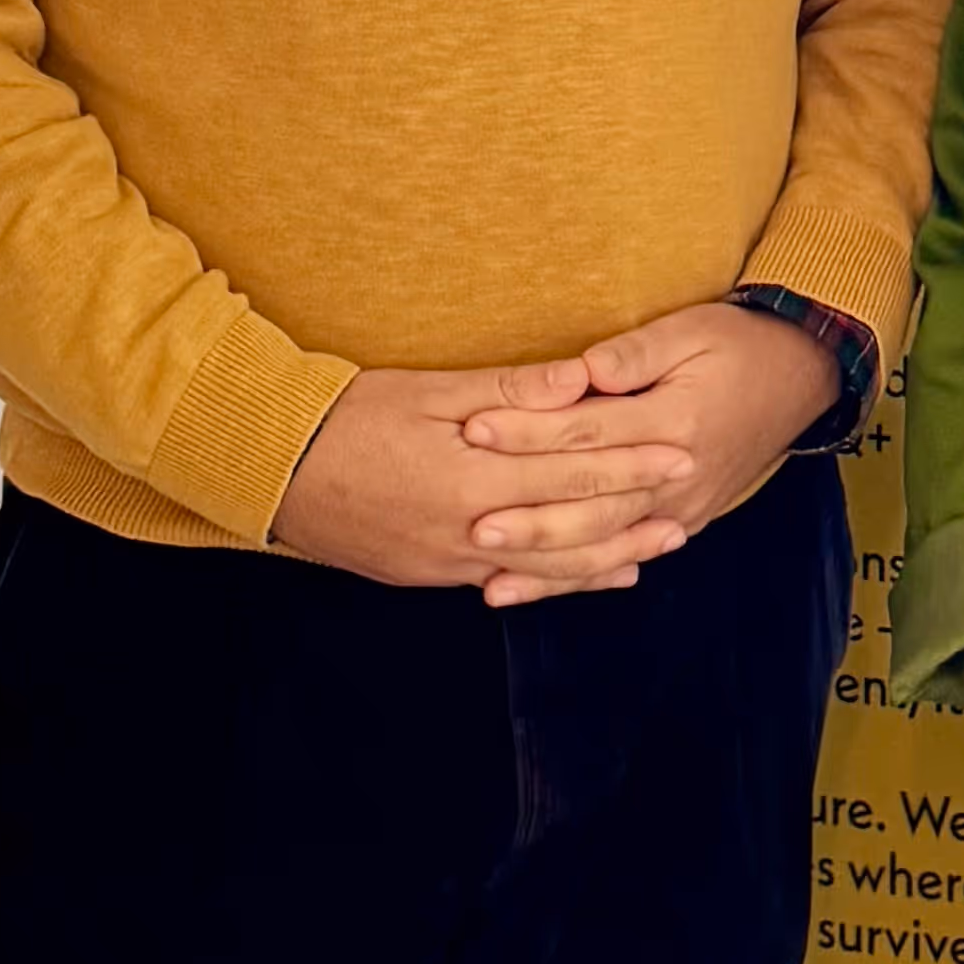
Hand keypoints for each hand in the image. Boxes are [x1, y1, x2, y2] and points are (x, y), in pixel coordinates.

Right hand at [269, 364, 684, 593]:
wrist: (273, 470)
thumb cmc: (349, 417)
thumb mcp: (428, 391)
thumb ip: (510, 392)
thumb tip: (580, 380)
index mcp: (472, 478)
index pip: (571, 470)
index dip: (631, 461)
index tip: (681, 451)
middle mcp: (468, 531)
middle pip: (572, 526)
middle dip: (635, 511)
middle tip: (690, 497)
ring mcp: (450, 562)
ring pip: (549, 566)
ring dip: (609, 556)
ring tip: (661, 545)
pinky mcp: (432, 575)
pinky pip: (511, 582)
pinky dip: (560, 579)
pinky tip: (596, 575)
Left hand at [456, 301, 839, 605]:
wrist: (801, 375)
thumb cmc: (737, 344)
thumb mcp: (688, 330)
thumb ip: (632, 355)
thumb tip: (580, 370)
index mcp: (676, 420)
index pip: (589, 429)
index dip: (530, 431)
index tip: (475, 429)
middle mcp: (679, 475)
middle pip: (593, 504)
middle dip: (530, 519)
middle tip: (471, 525)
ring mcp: (683, 507)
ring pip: (607, 543)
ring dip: (548, 564)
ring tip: (491, 577)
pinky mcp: (684, 521)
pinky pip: (625, 555)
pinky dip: (579, 579)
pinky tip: (537, 589)